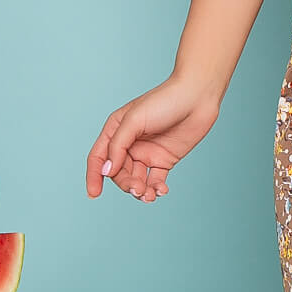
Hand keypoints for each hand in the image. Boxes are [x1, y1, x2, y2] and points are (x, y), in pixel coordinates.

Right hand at [85, 74, 220, 202]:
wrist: (198, 96)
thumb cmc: (165, 101)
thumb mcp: (135, 120)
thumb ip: (118, 145)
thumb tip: (107, 170)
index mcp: (116, 130)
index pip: (99, 157)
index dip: (94, 176)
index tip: (93, 194)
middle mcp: (129, 143)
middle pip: (118, 172)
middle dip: (125, 184)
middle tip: (137, 188)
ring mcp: (147, 152)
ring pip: (136, 179)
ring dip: (139, 191)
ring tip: (148, 195)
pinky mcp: (165, 159)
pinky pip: (155, 180)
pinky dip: (155, 188)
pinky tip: (160, 190)